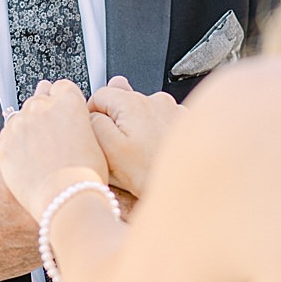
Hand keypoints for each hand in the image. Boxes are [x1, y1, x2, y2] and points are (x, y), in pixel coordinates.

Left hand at [0, 80, 108, 218]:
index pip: (62, 87)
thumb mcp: (97, 141)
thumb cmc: (85, 176)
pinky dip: (15, 147)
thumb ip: (82, 120)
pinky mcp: (2, 144)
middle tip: (55, 138)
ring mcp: (18, 125)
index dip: (65, 101)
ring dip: (29, 130)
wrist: (65, 201)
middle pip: (39, 100)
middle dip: (46, 115)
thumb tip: (74, 116)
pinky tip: (29, 162)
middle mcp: (40, 108)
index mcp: (68, 102)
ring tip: (42, 154)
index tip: (65, 114)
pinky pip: (6, 138)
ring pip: (21, 118)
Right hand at [88, 77, 181, 199]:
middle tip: (121, 151)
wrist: (190, 186)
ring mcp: (174, 110)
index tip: (96, 134)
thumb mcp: (109, 151)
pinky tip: (156, 153)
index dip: (92, 115)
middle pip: (123, 103)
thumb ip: (94, 124)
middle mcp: (156, 100)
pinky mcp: (185, 123)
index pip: (100, 94)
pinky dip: (156, 133)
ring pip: (143, 114)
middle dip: (117, 123)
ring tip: (141, 155)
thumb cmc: (151, 173)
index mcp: (134, 103)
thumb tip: (90, 113)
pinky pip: (162, 122)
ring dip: (137, 128)